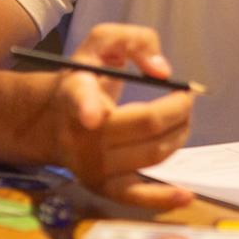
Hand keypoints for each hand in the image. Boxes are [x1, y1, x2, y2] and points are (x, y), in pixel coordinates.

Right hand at [47, 23, 194, 209]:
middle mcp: (81, 134)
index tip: (93, 116)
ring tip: (183, 119)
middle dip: (178, 110)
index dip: (86, 107)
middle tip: (186, 98)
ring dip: (180, 135)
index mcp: (75, 91)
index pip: (79, 99)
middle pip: (143, 126)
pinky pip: (136, 196)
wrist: (52, 120)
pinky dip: (163, 198)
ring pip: (152, 154)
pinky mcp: (103, 187)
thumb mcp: (103, 43)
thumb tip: (162, 72)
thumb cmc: (86, 77)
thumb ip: (135, 40)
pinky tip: (185, 195)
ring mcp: (92, 165)